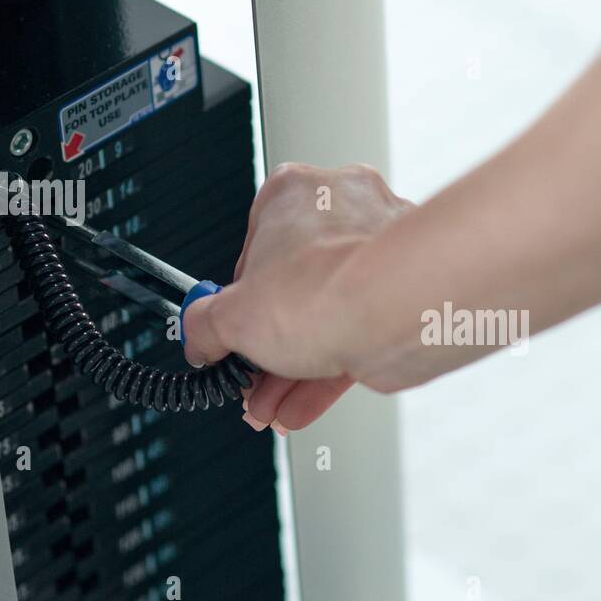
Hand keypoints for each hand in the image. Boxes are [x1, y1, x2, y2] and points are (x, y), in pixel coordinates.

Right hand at [182, 162, 412, 433]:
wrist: (401, 310)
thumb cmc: (329, 287)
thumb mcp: (233, 317)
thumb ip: (206, 326)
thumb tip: (199, 336)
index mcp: (293, 195)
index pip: (251, 251)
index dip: (235, 304)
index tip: (226, 337)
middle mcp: (341, 212)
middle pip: (292, 289)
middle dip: (266, 348)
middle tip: (249, 379)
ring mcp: (378, 252)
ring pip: (327, 317)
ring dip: (293, 370)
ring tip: (270, 405)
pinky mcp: (402, 293)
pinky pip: (357, 335)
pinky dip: (328, 374)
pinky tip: (301, 406)